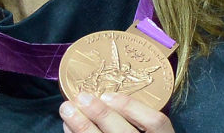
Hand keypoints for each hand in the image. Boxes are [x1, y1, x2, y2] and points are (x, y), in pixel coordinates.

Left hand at [60, 92, 174, 132]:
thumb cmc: (136, 132)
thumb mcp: (146, 129)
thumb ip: (134, 118)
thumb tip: (101, 95)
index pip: (156, 122)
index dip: (131, 106)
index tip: (108, 94)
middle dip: (101, 114)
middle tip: (81, 97)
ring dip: (82, 126)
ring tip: (67, 109)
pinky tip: (68, 127)